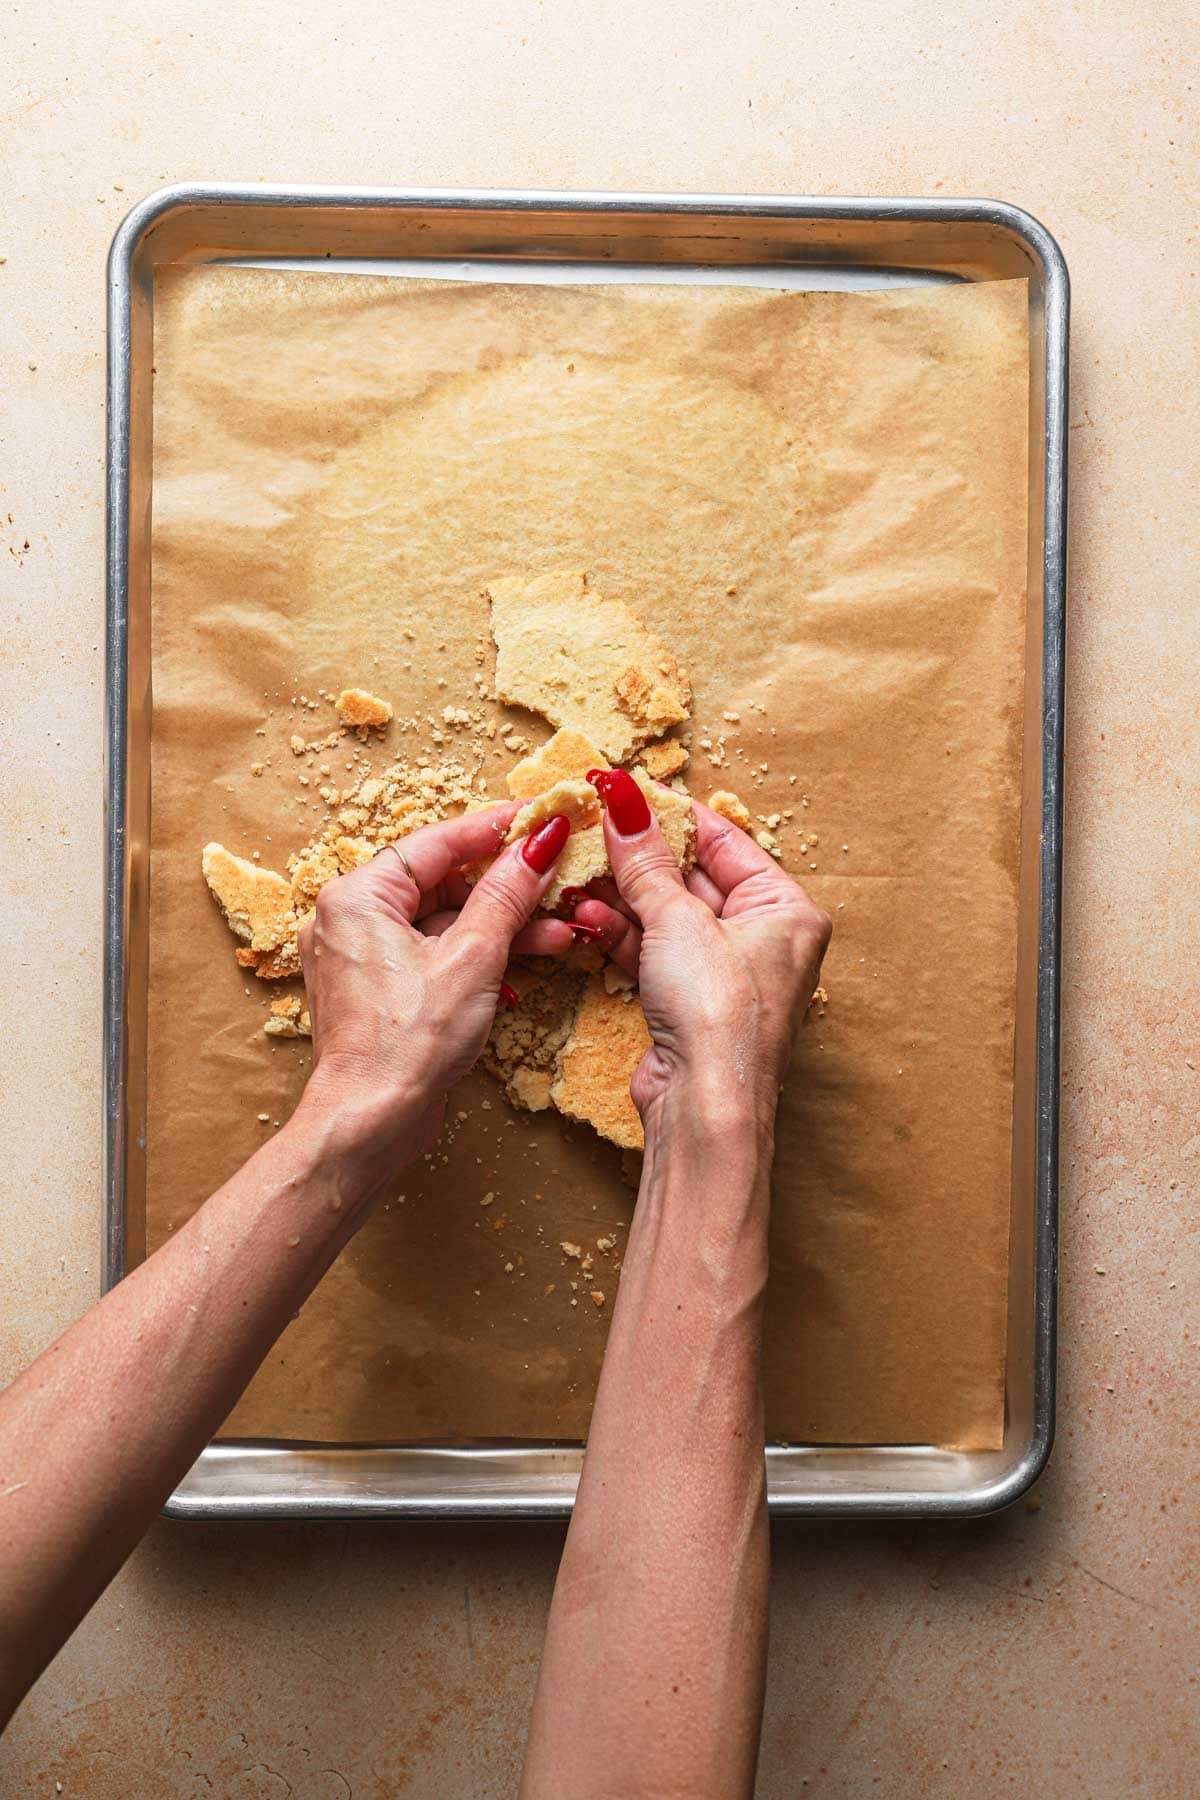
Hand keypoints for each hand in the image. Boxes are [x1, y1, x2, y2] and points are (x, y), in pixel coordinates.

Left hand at [297, 803, 572, 1179]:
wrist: (370, 1124)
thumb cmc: (406, 1044)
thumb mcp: (472, 958)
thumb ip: (507, 895)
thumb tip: (539, 845)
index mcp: (358, 896)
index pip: (439, 841)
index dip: (497, 829)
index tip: (543, 817)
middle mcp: (351, 918)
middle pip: (444, 881)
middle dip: (509, 886)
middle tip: (561, 874)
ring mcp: (364, 955)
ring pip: (445, 920)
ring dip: (503, 924)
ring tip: (562, 929)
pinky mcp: (381, 989)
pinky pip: (436, 952)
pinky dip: (479, 954)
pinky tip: (528, 958)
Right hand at [573, 772, 830, 1136]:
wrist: (706, 1107)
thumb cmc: (719, 1013)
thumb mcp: (678, 920)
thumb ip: (645, 859)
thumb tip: (621, 798)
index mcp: (786, 909)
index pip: (724, 841)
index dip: (671, 814)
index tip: (624, 789)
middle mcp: (763, 938)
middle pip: (692, 876)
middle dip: (637, 855)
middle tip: (589, 823)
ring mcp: (724, 972)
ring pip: (666, 914)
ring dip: (620, 894)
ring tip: (576, 869)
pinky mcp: (689, 1001)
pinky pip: (652, 950)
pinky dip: (619, 932)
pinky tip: (583, 913)